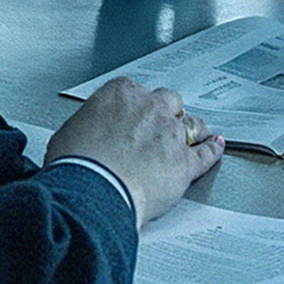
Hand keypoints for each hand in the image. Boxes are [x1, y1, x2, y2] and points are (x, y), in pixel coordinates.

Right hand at [46, 79, 224, 222]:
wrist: (92, 191)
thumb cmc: (76, 165)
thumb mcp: (68, 134)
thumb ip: (87, 126)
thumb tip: (85, 135)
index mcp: (120, 94)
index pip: (135, 92)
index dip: (134, 109)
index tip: (131, 119)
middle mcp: (150, 108)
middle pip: (168, 102)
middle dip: (165, 113)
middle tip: (157, 128)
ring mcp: (171, 134)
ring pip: (191, 124)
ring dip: (191, 129)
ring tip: (192, 134)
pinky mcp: (184, 163)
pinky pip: (205, 153)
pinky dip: (212, 150)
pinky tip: (215, 146)